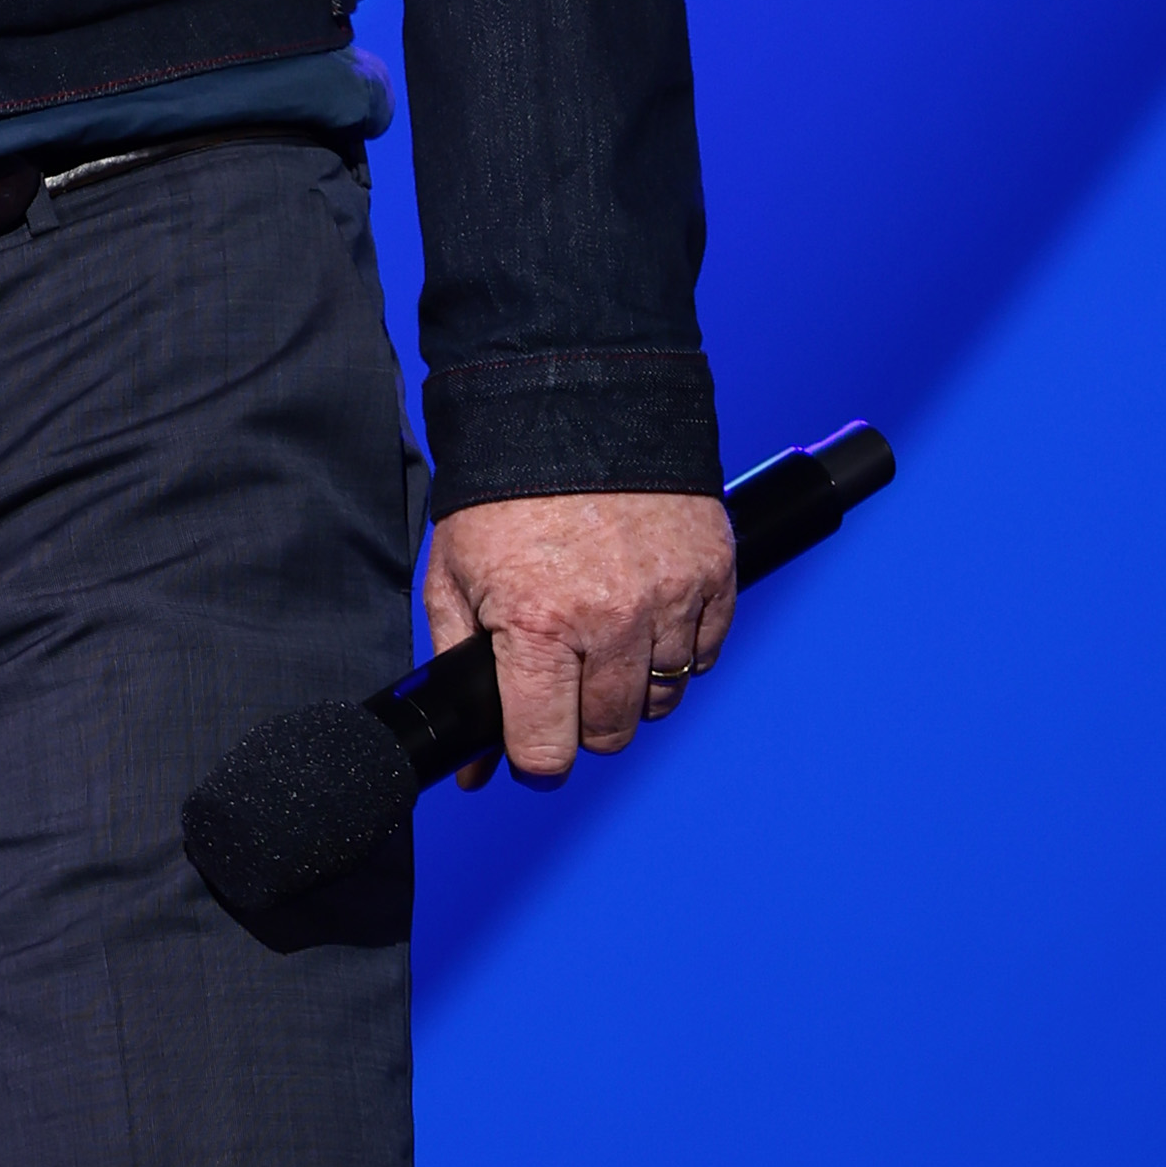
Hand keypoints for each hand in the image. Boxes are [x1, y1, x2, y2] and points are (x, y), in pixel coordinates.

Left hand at [420, 490, 737, 786]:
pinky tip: (645, 617)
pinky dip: (678, 649)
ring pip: (663, 698)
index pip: (548, 750)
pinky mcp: (713, 573)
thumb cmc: (501, 491)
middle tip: (564, 681)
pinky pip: (705, 653)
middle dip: (581, 722)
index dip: (535, 759)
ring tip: (603, 640)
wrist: (570, 400)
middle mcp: (610, 621)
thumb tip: (474, 766)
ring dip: (633, 686)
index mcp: (537, 625)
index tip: (533, 750)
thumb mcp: (452, 576)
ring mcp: (669, 598)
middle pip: (609, 732)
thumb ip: (458, 668)